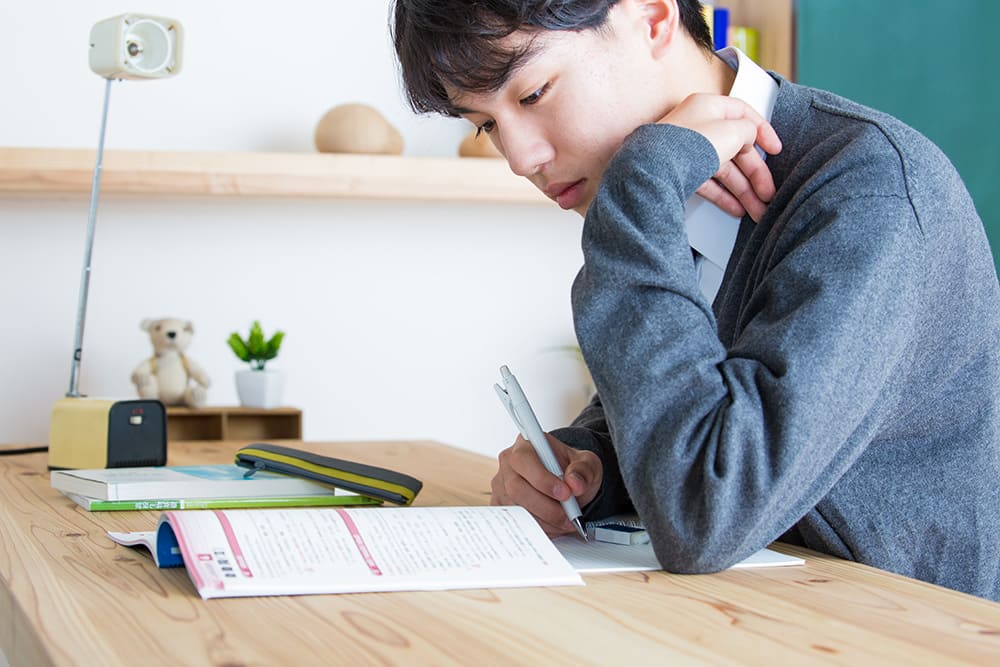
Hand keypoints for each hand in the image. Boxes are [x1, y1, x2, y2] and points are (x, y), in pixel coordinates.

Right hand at [490, 433, 602, 535]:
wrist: (567, 483)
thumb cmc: (572, 469)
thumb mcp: (587, 463)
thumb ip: (583, 470)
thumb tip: (575, 483)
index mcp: (526, 444)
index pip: (524, 460)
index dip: (543, 479)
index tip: (565, 493)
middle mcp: (508, 463)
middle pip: (516, 488)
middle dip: (546, 507)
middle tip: (569, 514)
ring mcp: (501, 485)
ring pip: (516, 509)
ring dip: (545, 520)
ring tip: (565, 521)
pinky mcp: (501, 504)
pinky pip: (514, 521)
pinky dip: (537, 528)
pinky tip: (552, 524)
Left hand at [659, 93, 781, 221]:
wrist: (654, 170)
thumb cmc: (688, 144)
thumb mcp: (732, 131)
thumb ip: (748, 131)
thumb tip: (749, 137)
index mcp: (709, 106)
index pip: (744, 113)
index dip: (764, 131)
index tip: (776, 150)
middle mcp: (698, 126)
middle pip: (736, 148)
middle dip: (755, 175)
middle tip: (768, 195)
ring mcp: (688, 150)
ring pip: (724, 169)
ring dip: (743, 191)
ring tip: (757, 211)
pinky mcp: (680, 172)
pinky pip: (708, 183)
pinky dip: (723, 196)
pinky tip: (736, 209)